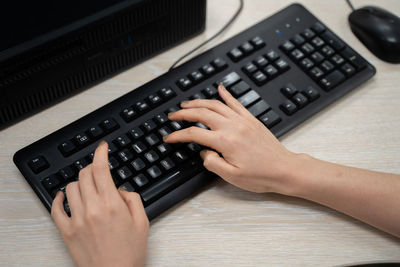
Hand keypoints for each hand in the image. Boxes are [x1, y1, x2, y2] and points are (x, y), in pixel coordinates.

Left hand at [51, 141, 148, 266]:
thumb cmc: (129, 253)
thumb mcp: (142, 222)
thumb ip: (133, 199)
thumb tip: (119, 189)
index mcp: (112, 205)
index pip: (101, 169)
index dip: (100, 153)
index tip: (102, 147)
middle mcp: (92, 209)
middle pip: (84, 175)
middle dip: (92, 167)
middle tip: (99, 171)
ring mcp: (76, 220)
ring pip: (70, 188)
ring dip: (79, 182)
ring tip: (88, 188)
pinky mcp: (66, 231)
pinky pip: (56, 208)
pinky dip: (59, 198)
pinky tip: (64, 196)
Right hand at [164, 85, 300, 193]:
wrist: (284, 169)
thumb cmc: (261, 175)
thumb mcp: (231, 176)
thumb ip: (212, 163)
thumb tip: (204, 152)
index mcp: (225, 141)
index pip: (194, 134)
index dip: (178, 135)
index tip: (169, 137)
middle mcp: (232, 126)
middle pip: (202, 113)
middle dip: (184, 113)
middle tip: (173, 115)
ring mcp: (242, 120)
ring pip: (216, 105)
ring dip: (199, 102)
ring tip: (187, 103)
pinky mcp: (251, 119)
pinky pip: (236, 102)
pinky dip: (226, 94)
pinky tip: (220, 89)